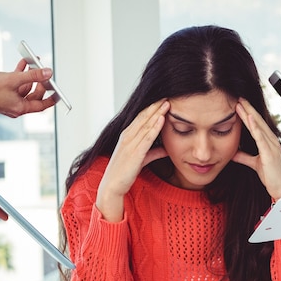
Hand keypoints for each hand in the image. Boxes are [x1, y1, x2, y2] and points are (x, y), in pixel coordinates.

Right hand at [0, 59, 57, 117]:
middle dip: (40, 82)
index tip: (59, 92)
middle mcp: (16, 107)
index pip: (42, 105)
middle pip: (34, 96)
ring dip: (29, 75)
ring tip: (34, 62)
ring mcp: (9, 102)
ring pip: (24, 88)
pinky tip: (23, 63)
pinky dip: (19, 75)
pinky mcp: (2, 95)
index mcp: (20, 109)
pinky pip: (15, 85)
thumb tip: (48, 73)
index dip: (52, 98)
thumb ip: (33, 76)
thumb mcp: (13, 79)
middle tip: (45, 72)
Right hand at [96, 100, 169, 221]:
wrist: (112, 186)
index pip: (141, 117)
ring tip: (167, 102)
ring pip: (146, 124)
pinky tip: (162, 119)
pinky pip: (146, 138)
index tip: (163, 99)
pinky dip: (154, 128)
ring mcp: (130, 144)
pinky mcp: (134, 153)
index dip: (152, 108)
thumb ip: (153, 152)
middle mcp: (127, 136)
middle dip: (156, 106)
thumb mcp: (141, 159)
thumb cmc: (125, 172)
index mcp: (127, 136)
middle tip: (168, 94)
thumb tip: (166, 150)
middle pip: (144, 117)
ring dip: (157, 113)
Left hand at [232, 98, 280, 200]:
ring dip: (249, 113)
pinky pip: (260, 137)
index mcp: (269, 142)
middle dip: (248, 108)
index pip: (257, 124)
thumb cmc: (273, 177)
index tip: (239, 104)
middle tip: (238, 97)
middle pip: (258, 121)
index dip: (248, 113)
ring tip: (240, 103)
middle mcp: (272, 141)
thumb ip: (245, 157)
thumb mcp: (255, 164)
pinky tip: (248, 118)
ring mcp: (272, 146)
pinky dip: (254, 127)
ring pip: (259, 126)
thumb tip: (234, 153)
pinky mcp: (269, 153)